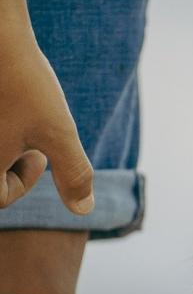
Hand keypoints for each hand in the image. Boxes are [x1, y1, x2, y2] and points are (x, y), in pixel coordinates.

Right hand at [0, 35, 93, 213]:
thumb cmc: (22, 81)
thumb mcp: (57, 132)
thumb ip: (73, 174)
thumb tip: (84, 211)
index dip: (23, 183)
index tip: (41, 155)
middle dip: (11, 161)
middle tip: (28, 133)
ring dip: (6, 139)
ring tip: (18, 113)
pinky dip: (2, 120)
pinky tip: (8, 95)